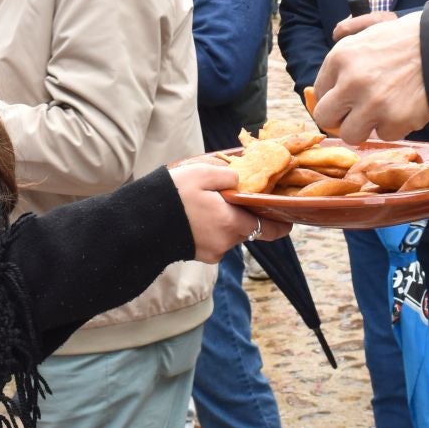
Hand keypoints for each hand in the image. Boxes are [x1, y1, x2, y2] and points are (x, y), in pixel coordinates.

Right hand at [169, 163, 287, 262]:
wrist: (140, 222)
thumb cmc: (172, 195)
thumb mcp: (202, 173)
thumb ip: (228, 175)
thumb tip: (240, 180)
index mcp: (231, 223)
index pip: (267, 228)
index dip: (280, 225)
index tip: (288, 220)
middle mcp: (225, 243)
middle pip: (246, 229)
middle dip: (245, 214)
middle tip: (237, 197)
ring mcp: (211, 252)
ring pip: (229, 233)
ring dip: (226, 220)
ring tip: (210, 202)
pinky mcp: (198, 255)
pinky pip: (214, 239)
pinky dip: (212, 227)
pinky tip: (198, 214)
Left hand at [312, 10, 428, 143]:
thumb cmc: (407, 39)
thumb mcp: (370, 31)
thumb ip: (344, 48)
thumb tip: (322, 76)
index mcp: (341, 57)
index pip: (319, 91)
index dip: (333, 97)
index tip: (345, 99)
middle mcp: (351, 82)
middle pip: (326, 117)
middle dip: (340, 118)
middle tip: (356, 114)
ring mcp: (372, 104)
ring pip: (350, 134)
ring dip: (366, 127)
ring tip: (383, 111)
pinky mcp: (395, 121)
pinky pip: (384, 135)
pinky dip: (395, 126)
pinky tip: (405, 107)